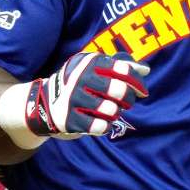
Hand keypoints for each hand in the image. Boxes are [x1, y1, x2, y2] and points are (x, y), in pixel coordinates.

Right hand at [0, 52, 148, 147]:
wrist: (43, 102)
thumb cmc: (78, 82)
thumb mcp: (94, 67)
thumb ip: (120, 65)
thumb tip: (145, 69)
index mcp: (89, 62)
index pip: (124, 70)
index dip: (137, 82)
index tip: (141, 91)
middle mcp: (80, 78)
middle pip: (120, 91)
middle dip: (128, 99)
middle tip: (126, 102)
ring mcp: (73, 99)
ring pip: (112, 111)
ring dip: (116, 113)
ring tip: (111, 111)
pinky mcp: (69, 120)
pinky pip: (100, 126)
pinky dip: (105, 126)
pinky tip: (101, 122)